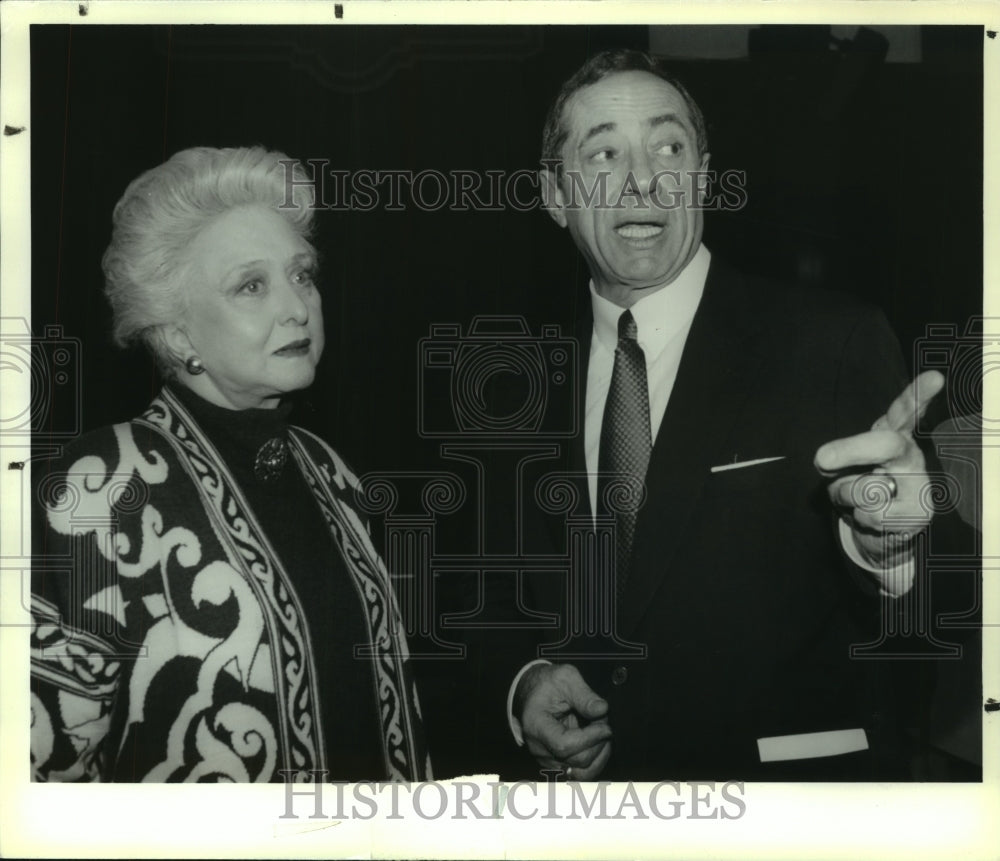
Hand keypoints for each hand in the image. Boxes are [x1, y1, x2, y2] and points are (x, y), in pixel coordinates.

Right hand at [516, 663, 611, 779]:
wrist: (533, 693)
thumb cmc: (548, 684)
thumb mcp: (566, 678)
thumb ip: (584, 694)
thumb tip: (602, 710)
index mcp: (536, 726)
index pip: (564, 745)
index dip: (590, 738)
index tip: (605, 725)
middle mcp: (539, 749)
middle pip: (577, 761)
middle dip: (598, 742)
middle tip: (603, 721)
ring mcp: (548, 760)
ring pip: (582, 772)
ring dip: (599, 754)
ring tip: (601, 734)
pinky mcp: (557, 764)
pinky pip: (581, 772)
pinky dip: (595, 760)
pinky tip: (598, 743)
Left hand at [814, 370, 944, 566]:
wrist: (875, 526)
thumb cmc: (856, 483)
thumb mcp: (839, 466)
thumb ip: (833, 460)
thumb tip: (830, 463)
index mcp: (893, 434)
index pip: (907, 410)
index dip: (919, 394)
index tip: (934, 378)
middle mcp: (910, 455)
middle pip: (888, 445)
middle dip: (851, 450)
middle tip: (822, 458)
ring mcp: (919, 484)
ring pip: (867, 489)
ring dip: (847, 496)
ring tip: (858, 498)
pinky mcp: (919, 513)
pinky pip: (872, 515)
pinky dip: (858, 518)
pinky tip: (870, 516)